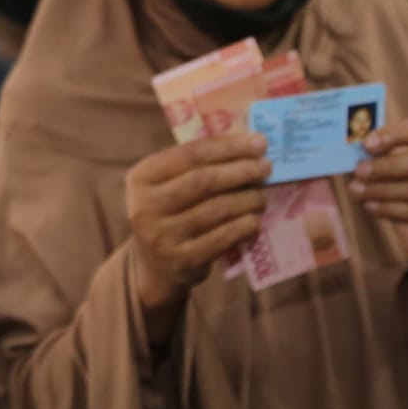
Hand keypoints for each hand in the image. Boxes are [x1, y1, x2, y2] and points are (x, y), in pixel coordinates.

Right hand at [125, 133, 268, 313]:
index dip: (228, 146)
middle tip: (265, 167)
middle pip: (204, 180)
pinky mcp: (182, 260)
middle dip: (241, 170)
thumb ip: (196, 165)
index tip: (258, 142)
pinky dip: (245, 225)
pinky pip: (224, 237)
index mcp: (141, 178)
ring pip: (217, 209)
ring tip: (261, 196)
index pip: (190, 154)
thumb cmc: (170, 213)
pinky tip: (255, 219)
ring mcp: (162, 236)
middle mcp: (145, 206)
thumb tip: (248, 144)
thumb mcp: (167, 186)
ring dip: (248, 199)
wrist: (155, 266)